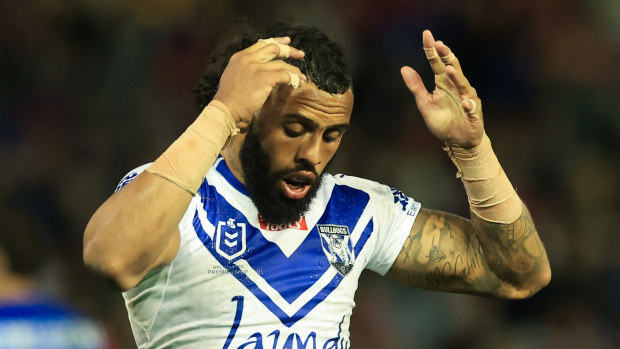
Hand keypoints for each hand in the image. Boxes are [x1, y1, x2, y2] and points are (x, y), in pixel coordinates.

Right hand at [213, 37, 306, 129]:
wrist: (227, 109)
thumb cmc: (229, 100)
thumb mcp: (233, 76)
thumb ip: (245, 69)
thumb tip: (258, 70)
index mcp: (240, 57)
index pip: (261, 44)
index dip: (276, 42)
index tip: (286, 42)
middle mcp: (248, 59)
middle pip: (274, 48)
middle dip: (289, 50)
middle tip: (300, 54)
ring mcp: (257, 67)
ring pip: (282, 64)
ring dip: (294, 70)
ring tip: (302, 76)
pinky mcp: (265, 78)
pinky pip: (285, 75)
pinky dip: (294, 79)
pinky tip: (298, 83)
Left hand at [401, 30, 483, 147]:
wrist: (458, 141)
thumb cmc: (443, 121)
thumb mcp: (425, 104)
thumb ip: (416, 87)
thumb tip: (404, 68)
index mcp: (443, 83)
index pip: (437, 63)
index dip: (432, 50)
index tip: (426, 35)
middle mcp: (456, 86)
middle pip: (452, 67)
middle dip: (446, 56)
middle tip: (439, 45)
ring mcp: (467, 98)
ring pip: (463, 85)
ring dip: (457, 77)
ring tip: (449, 69)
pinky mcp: (474, 112)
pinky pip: (471, 107)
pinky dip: (468, 104)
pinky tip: (464, 102)